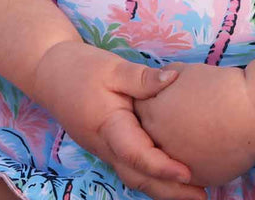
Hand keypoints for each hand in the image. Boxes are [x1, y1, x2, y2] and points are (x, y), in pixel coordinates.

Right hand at [30, 40, 206, 199]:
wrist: (50, 73)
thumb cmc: (81, 69)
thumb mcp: (112, 67)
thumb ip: (142, 77)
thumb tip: (174, 78)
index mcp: (108, 128)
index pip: (137, 155)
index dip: (162, 167)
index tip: (188, 173)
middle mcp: (106, 147)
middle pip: (139, 178)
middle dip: (170, 191)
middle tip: (204, 196)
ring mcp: (106, 150)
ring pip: (135, 177)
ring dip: (162, 188)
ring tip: (194, 192)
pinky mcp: (109, 146)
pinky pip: (132, 168)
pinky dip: (153, 176)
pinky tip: (172, 175)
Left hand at [133, 62, 254, 187]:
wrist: (249, 113)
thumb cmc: (218, 87)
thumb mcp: (184, 71)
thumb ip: (163, 81)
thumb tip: (162, 85)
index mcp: (152, 113)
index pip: (139, 110)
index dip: (150, 103)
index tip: (162, 100)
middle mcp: (158, 142)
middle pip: (149, 136)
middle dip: (160, 127)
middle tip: (177, 118)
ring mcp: (176, 164)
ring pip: (168, 158)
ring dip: (174, 148)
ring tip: (192, 133)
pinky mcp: (196, 178)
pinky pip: (188, 172)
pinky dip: (193, 161)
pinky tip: (205, 148)